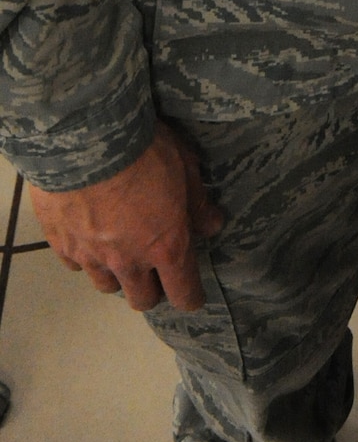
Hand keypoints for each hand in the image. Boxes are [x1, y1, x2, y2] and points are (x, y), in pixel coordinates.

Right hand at [29, 122, 223, 312]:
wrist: (85, 141)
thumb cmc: (145, 151)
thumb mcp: (185, 168)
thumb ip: (198, 204)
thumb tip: (212, 226)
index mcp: (165, 247)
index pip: (182, 292)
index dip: (190, 297)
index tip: (192, 296)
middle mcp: (128, 261)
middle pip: (141, 299)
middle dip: (152, 290)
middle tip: (155, 270)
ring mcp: (91, 256)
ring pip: (107, 286)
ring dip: (118, 276)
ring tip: (122, 254)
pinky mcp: (61, 246)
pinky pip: (77, 265)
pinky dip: (87, 257)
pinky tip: (90, 237)